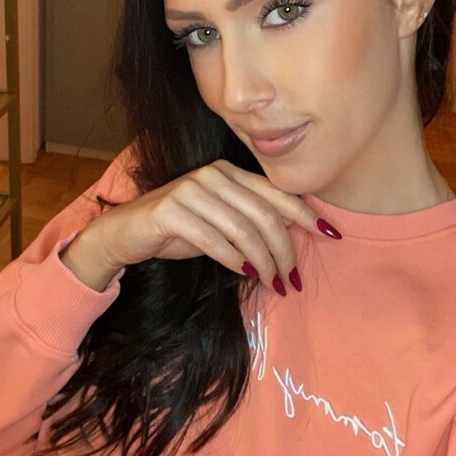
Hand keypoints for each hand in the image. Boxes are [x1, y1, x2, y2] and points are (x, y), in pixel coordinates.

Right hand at [87, 158, 339, 293]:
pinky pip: (213, 239)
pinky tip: (245, 272)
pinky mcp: (171, 211)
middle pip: (263, 214)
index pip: (276, 193)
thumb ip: (251, 223)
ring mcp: (191, 190)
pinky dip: (234, 258)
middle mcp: (213, 175)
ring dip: (263, 260)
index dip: (305, 214)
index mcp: (229, 173)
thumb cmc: (178, 229)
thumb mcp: (220, 223)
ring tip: (273, 282)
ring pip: (242, 229)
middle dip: (284, 249)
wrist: (125, 233)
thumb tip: (291, 241)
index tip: (330, 235)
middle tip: (292, 278)